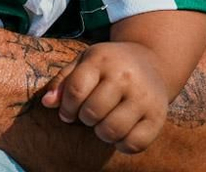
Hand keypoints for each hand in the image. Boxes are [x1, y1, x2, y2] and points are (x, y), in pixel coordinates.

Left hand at [41, 40, 168, 153]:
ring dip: (101, 132)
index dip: (66, 107)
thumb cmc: (110, 65)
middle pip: (92, 112)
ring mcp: (144, 97)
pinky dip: (122, 144)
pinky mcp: (158, 116)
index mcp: (102, 59)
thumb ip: (64, 81)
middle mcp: (125, 76)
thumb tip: (47, 103)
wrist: (152, 62)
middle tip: (89, 114)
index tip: (68, 111)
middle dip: (84, 118)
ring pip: (111, 130)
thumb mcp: (84, 62)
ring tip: (103, 122)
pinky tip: (120, 132)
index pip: (75, 91)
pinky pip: (134, 143)